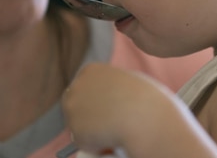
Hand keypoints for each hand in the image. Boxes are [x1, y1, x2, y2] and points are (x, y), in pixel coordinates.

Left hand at [62, 63, 194, 155]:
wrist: (141, 115)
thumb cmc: (144, 98)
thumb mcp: (127, 83)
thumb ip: (112, 90)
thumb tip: (112, 110)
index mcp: (91, 71)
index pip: (84, 85)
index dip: (92, 99)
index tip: (101, 108)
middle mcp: (76, 86)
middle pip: (74, 103)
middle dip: (85, 114)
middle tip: (103, 126)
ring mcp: (72, 108)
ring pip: (78, 124)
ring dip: (91, 130)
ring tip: (113, 133)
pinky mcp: (75, 131)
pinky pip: (84, 142)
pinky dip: (95, 145)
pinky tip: (110, 140)